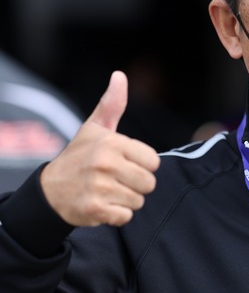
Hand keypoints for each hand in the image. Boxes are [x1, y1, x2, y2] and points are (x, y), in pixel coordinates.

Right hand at [40, 71, 160, 226]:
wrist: (49, 190)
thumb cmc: (79, 156)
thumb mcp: (95, 128)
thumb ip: (112, 104)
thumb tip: (120, 75)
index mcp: (111, 143)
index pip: (154, 161)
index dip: (142, 164)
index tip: (124, 163)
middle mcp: (105, 164)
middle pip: (149, 183)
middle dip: (136, 184)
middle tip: (116, 179)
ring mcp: (99, 187)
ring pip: (138, 201)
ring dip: (126, 200)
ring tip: (107, 191)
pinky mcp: (95, 209)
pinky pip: (126, 217)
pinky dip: (117, 215)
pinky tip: (102, 205)